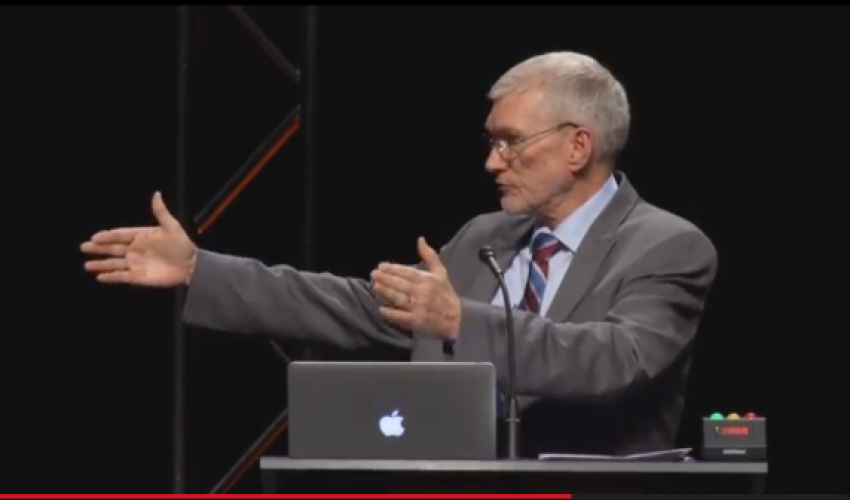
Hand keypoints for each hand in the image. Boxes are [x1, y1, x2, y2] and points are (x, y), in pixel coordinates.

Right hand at [80, 192, 196, 286]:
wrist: (192, 265)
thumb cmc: (183, 245)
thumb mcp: (171, 226)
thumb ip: (161, 212)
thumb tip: (156, 194)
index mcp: (141, 236)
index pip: (120, 235)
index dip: (107, 236)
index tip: (94, 237)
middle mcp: (136, 250)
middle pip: (113, 249)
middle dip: (98, 249)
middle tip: (83, 247)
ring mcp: (136, 263)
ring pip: (114, 263)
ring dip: (101, 264)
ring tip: (87, 265)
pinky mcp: (139, 276)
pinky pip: (122, 277)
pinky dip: (111, 277)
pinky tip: (99, 277)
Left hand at [371, 237, 460, 339]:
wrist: (457, 319)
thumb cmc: (445, 294)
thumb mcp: (441, 273)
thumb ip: (430, 256)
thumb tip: (420, 239)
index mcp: (428, 280)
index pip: (408, 272)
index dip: (393, 268)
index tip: (381, 266)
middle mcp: (423, 293)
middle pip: (401, 284)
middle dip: (386, 279)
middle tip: (374, 274)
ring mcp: (419, 307)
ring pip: (399, 298)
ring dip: (386, 292)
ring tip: (375, 286)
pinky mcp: (417, 321)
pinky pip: (401, 316)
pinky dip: (391, 313)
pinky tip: (381, 309)